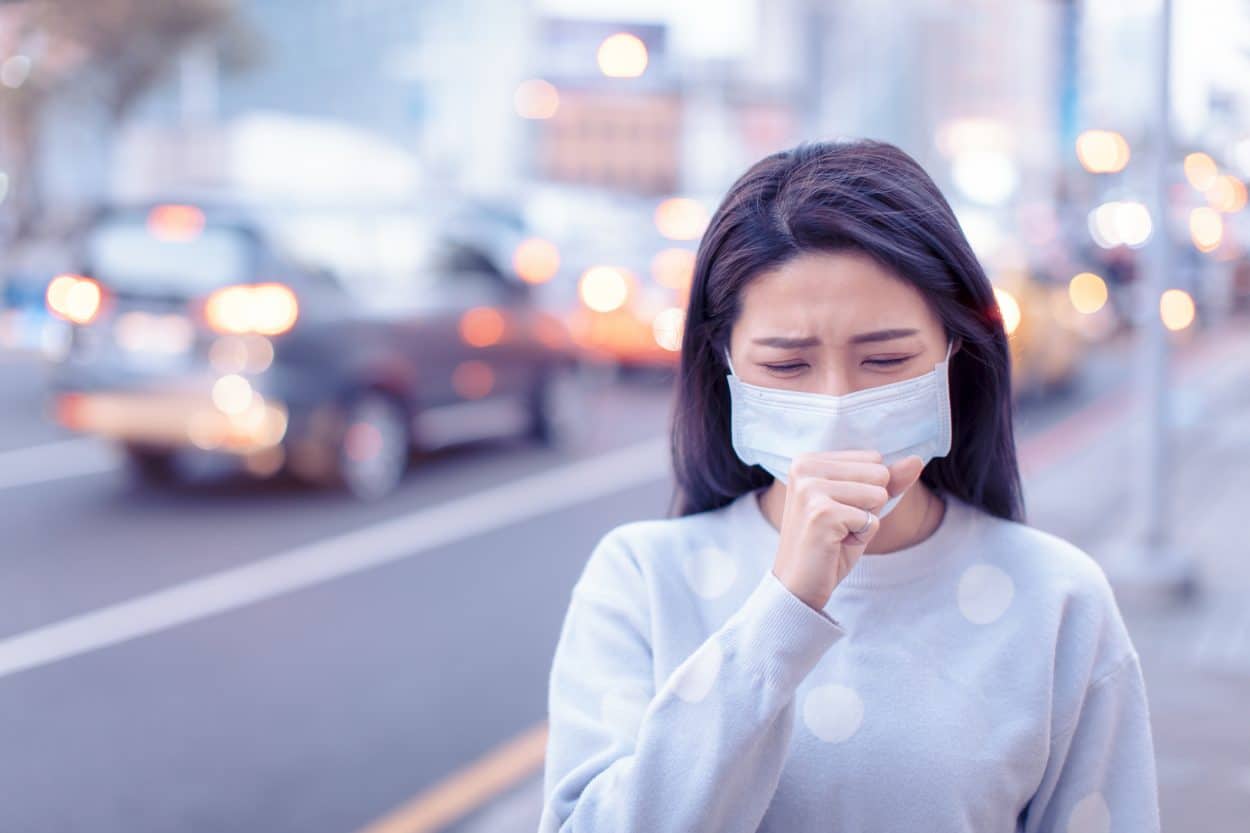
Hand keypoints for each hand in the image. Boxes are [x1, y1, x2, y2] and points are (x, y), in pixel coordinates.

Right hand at [771, 450, 925, 611]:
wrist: (799, 585)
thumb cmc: (829, 544)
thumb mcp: (861, 506)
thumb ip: (887, 480)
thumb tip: (916, 460)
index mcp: (809, 460)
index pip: (873, 460)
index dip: (866, 491)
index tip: (837, 511)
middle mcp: (805, 468)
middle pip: (879, 473)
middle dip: (869, 505)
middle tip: (839, 525)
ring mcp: (811, 490)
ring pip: (878, 494)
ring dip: (865, 522)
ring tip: (837, 534)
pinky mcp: (822, 513)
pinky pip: (871, 520)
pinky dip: (861, 538)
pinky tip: (835, 544)